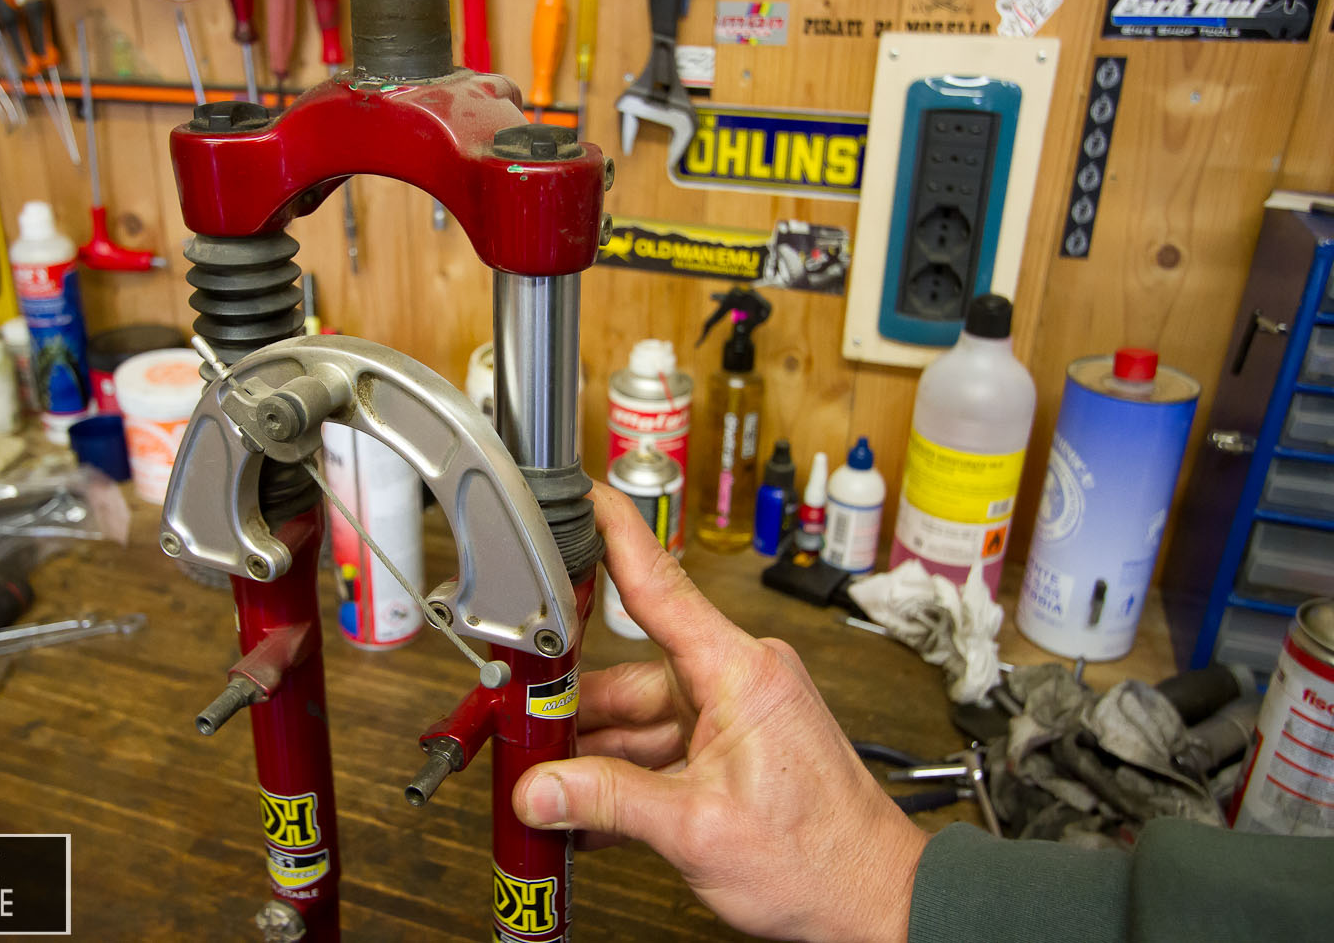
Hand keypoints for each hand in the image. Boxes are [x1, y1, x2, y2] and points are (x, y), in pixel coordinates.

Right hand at [513, 483, 929, 942]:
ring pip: (640, 718)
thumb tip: (540, 790)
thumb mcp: (699, 831)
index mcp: (739, 673)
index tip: (583, 495)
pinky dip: (626, 777)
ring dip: (597, 758)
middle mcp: (738, 680)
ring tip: (549, 792)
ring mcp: (736, 714)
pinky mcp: (734, 747)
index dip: (615, 535)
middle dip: (575, 711)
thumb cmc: (822, 860)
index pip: (661, 585)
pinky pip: (662, 748)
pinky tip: (590, 810)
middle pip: (629, 674)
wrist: (875, 903)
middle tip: (522, 734)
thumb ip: (609, 803)